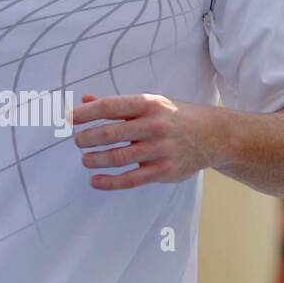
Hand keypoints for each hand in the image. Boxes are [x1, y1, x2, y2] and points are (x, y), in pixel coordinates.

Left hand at [71, 92, 217, 190]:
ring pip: (118, 158)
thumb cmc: (175, 117)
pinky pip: (131, 179)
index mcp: (149, 104)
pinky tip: (95, 180)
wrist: (214, 135)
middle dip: (87, 138)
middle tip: (78, 141)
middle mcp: (154, 125)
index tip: (69, 119)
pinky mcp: (164, 170)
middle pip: (110, 133)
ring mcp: (160, 149)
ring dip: (95, 160)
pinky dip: (109, 182)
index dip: (85, 113)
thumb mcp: (151, 104)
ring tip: (85, 159)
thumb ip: (118, 105)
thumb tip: (85, 101)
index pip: (110, 107)